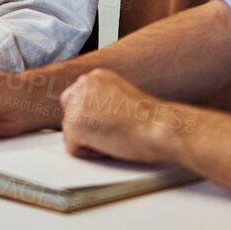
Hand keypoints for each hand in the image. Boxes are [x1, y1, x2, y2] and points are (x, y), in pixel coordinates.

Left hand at [58, 70, 190, 163]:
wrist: (160, 126)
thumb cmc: (149, 119)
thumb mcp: (120, 97)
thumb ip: (101, 99)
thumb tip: (89, 112)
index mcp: (96, 76)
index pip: (76, 99)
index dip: (92, 116)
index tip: (108, 121)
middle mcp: (83, 84)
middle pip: (70, 114)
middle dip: (86, 127)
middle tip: (112, 129)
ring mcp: (77, 104)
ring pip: (71, 132)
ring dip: (90, 140)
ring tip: (114, 135)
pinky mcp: (75, 126)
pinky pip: (73, 148)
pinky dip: (91, 153)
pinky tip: (110, 143)